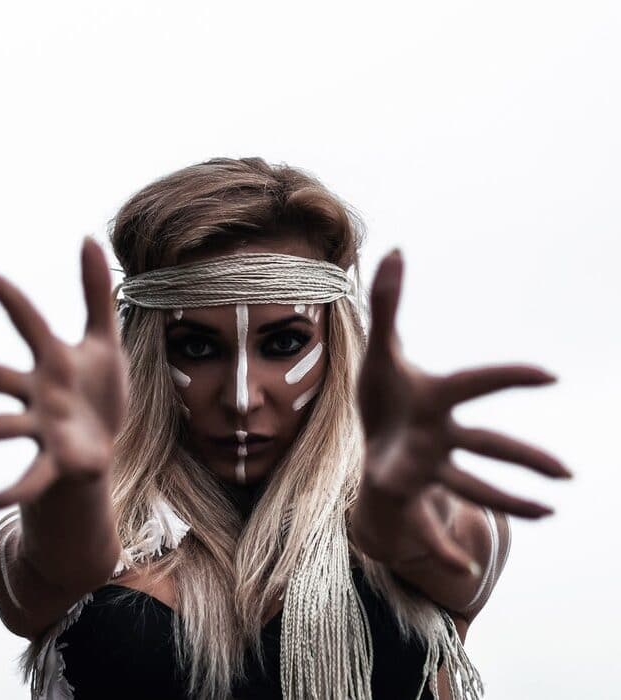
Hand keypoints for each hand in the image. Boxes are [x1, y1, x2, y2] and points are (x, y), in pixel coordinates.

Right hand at [0, 237, 128, 509]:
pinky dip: (9, 491)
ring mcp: (44, 427)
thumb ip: (96, 292)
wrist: (106, 439)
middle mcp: (39, 392)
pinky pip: (30, 477)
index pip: (26, 320)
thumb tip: (86, 236)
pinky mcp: (58, 459)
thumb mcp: (105, 339)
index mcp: (53, 360)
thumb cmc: (99, 388)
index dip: (5, 294)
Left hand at [356, 249, 571, 571]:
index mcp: (435, 397)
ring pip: (473, 487)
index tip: (549, 375)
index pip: (474, 383)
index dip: (508, 376)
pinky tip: (457, 565)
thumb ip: (387, 302)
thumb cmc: (384, 389)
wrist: (375, 427)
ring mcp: (429, 466)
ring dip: (508, 502)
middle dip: (524, 457)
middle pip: (488, 445)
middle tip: (567, 474)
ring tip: (548, 515)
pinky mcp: (410, 490)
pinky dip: (442, 542)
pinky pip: (429, 519)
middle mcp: (440, 434)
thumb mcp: (380, 349)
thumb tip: (395, 247)